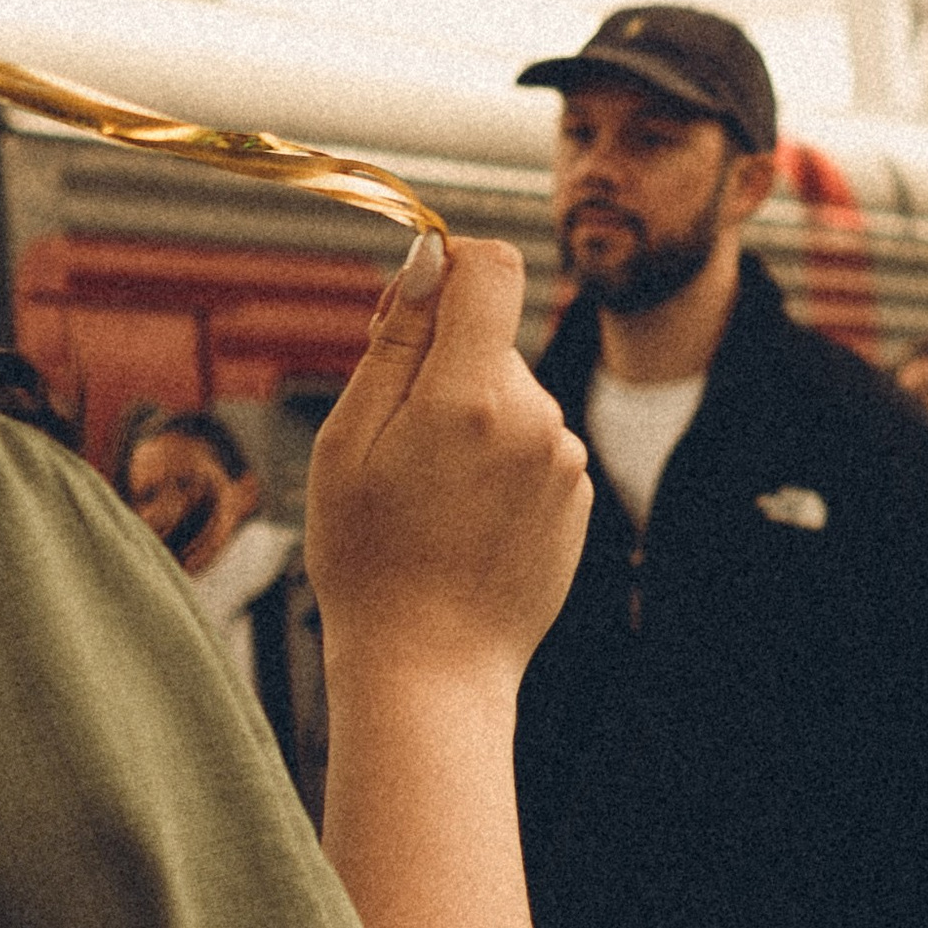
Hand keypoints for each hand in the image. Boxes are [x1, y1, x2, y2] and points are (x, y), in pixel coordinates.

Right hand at [303, 234, 590, 685]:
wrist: (430, 669)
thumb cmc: (369, 559)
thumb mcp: (349, 441)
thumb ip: (396, 340)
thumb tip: (429, 257)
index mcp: (471, 395)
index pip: (491, 267)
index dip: (449, 267)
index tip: (412, 305)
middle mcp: (536, 418)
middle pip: (491, 339)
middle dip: (443, 363)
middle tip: (391, 438)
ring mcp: (565, 459)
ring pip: (510, 395)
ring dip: (471, 418)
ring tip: (428, 495)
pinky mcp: (579, 494)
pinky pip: (532, 443)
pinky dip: (499, 461)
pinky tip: (463, 520)